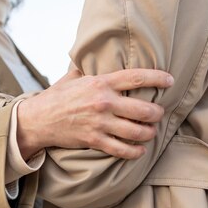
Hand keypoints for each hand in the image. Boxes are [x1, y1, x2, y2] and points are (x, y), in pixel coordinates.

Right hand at [17, 68, 171, 159]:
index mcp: (100, 83)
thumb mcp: (73, 77)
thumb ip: (89, 69)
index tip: (170, 80)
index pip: (135, 78)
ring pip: (136, 131)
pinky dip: (136, 152)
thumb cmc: (57, 97)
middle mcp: (103, 102)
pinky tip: (140, 150)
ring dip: (149, 133)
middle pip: (143, 110)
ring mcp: (99, 123)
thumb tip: (96, 55)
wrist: (38, 119)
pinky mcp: (94, 140)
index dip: (157, 78)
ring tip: (151, 131)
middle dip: (156, 113)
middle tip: (158, 113)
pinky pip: (122, 149)